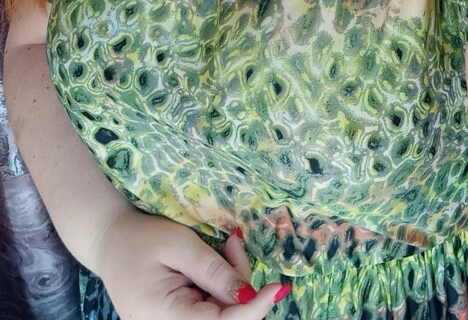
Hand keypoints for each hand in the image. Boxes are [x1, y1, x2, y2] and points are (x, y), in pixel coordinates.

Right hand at [92, 206, 289, 317]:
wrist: (109, 241)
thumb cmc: (141, 237)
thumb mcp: (179, 244)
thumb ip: (213, 271)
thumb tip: (248, 295)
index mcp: (163, 316)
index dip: (252, 310)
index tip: (276, 288)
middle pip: (224, 319)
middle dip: (242, 286)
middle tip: (236, 245)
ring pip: (222, 313)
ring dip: (234, 283)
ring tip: (228, 246)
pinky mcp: (179, 318)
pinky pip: (212, 308)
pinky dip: (224, 285)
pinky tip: (221, 259)